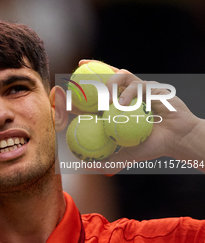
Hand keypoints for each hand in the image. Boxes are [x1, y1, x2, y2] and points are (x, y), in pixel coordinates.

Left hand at [75, 60, 203, 174]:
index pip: (92, 100)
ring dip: (108, 84)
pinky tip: (123, 105)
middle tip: (78, 83)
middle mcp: (122, 96)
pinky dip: (127, 94)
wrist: (177, 139)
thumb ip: (109, 161)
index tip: (65, 98)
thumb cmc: (152, 146)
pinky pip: (135, 84)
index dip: (78, 96)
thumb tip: (87, 167)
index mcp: (113, 109)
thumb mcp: (126, 156)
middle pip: (102, 80)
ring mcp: (135, 89)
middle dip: (87, 75)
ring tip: (104, 100)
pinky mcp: (148, 86)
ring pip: (118, 76)